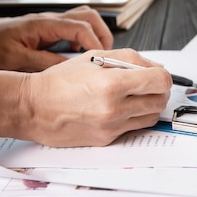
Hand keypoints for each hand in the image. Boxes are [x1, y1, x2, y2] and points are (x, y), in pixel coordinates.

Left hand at [0, 6, 112, 71]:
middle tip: (105, 55)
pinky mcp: (52, 27)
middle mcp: (52, 19)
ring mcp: (54, 21)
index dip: (94, 43)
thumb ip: (44, 63)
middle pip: (90, 16)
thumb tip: (70, 68)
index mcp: (45, 25)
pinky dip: (86, 37)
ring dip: (97, 34)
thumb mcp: (16, 60)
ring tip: (97, 54)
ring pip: (87, 18)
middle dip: (103, 35)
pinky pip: (78, 26)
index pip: (80, 27)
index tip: (99, 60)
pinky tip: (80, 53)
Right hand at [0, 49, 171, 146]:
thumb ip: (130, 59)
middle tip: (148, 84)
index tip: (157, 73)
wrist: (33, 107)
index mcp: (112, 84)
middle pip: (160, 101)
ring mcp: (111, 127)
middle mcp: (114, 108)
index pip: (160, 81)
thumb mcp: (95, 57)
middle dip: (159, 90)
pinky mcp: (106, 139)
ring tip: (134, 95)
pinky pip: (133, 128)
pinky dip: (133, 117)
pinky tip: (120, 107)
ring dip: (149, 105)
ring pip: (151, 117)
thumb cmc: (60, 80)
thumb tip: (155, 67)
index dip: (163, 75)